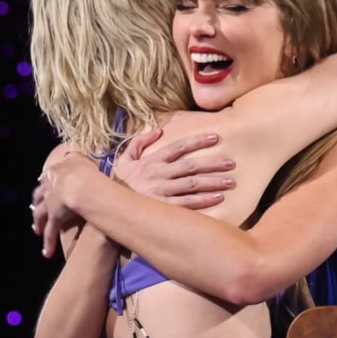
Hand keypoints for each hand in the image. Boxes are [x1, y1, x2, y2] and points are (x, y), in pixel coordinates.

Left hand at [31, 153, 94, 257]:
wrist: (80, 184)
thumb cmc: (85, 171)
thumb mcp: (81, 158)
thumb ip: (78, 157)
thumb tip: (78, 154)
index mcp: (56, 172)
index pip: (48, 177)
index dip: (46, 181)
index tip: (42, 182)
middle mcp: (49, 188)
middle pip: (39, 196)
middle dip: (37, 203)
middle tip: (34, 209)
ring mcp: (49, 204)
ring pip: (40, 215)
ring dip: (38, 223)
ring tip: (35, 230)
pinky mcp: (54, 219)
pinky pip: (50, 233)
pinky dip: (48, 243)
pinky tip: (47, 253)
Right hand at [113, 129, 235, 208]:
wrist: (105, 207)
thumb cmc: (118, 184)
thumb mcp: (124, 159)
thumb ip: (139, 143)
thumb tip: (157, 129)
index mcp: (151, 162)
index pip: (178, 147)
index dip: (197, 141)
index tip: (215, 138)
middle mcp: (158, 175)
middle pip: (190, 166)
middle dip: (212, 163)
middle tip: (231, 163)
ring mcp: (161, 192)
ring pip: (192, 184)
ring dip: (212, 182)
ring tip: (230, 181)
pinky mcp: (163, 208)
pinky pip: (187, 204)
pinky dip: (204, 201)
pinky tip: (218, 198)